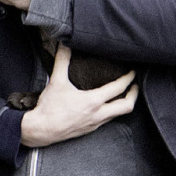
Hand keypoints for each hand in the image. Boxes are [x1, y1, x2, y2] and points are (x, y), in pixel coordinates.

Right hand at [21, 44, 138, 147]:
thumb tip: (64, 44)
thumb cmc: (49, 108)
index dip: (128, 79)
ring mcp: (94, 124)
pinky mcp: (88, 130)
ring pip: (117, 115)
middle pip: (126, 106)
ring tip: (122, 95)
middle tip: (135, 86)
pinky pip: (107, 121)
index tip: (133, 72)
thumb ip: (62, 61)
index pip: (118, 88)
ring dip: (123, 104)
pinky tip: (105, 107)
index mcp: (93, 101)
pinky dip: (111, 112)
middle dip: (133, 95)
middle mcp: (98, 114)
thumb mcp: (56, 81)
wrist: (41, 130)